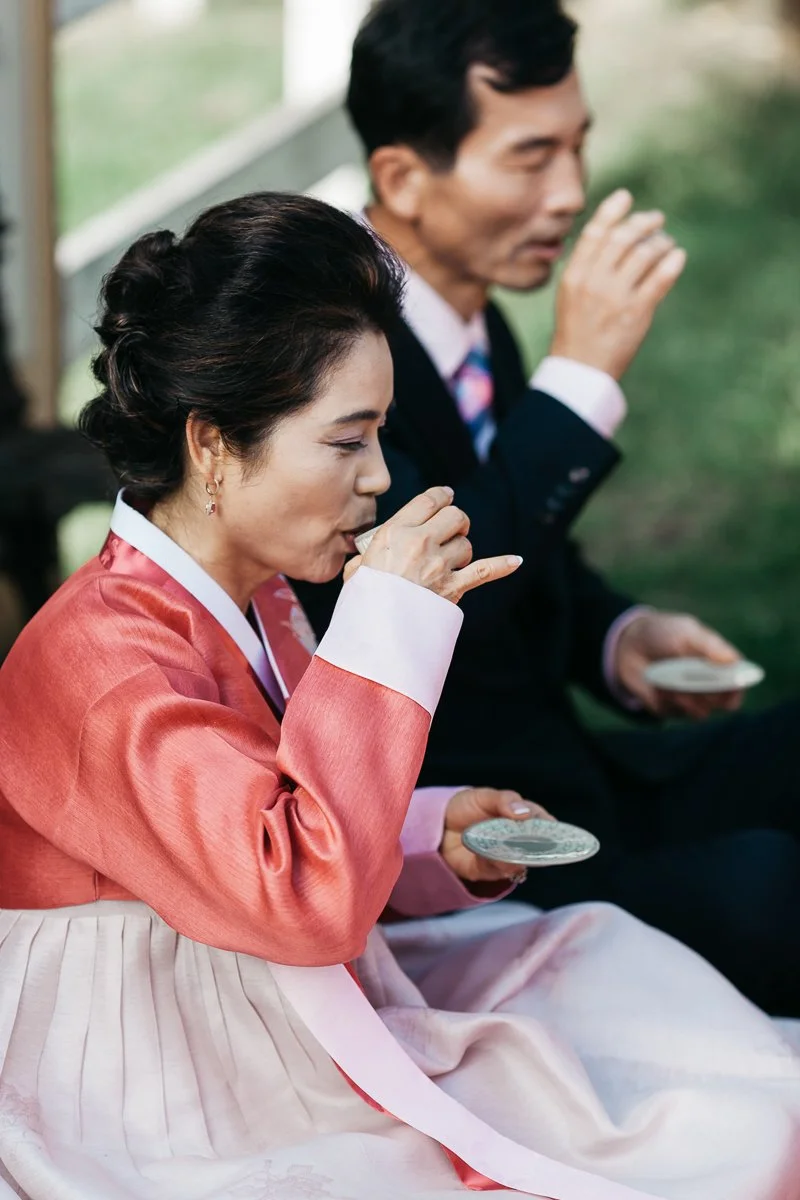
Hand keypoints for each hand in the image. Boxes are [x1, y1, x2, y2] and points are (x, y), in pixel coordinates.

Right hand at [343, 486, 521, 602]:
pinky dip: (502, 566)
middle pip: (454, 516)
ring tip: (451, 559)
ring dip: (462, 549)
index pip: (428, 501)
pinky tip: (515, 561)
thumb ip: (366, 558)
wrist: (377, 633)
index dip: (441, 495)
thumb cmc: (363, 602)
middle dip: (456, 520)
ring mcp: (440, 565)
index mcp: (395, 533)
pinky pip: (486, 571)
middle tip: (451, 529)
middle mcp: (421, 544)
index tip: (446, 496)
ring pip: (466, 544)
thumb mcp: (357, 571)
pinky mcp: (454, 588)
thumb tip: (369, 558)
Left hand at [440, 787, 554, 884]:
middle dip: (538, 847)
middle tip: (536, 843)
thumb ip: (504, 801)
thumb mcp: (484, 796)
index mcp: (522, 816)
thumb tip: (524, 813)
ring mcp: (507, 855)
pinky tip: (493, 856)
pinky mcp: (493, 870)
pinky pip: (501, 870)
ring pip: (522, 860)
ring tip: (510, 849)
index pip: (543, 822)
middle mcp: (519, 838)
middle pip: (537, 846)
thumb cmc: (467, 806)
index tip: (555, 831)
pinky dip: (499, 863)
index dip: (552, 828)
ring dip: (518, 856)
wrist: (440, 826)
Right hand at [550, 189, 686, 380]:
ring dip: (660, 243)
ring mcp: (616, 297)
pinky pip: (660, 278)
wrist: (581, 369)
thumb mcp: (571, 295)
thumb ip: (588, 266)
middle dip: (643, 223)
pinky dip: (672, 262)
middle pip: (623, 238)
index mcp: (574, 276)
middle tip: (656, 219)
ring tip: (666, 244)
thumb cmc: (577, 330)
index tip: (627, 197)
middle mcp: (594, 282)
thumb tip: (615, 233)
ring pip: (644, 254)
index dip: (612, 210)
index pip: (594, 233)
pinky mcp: (637, 312)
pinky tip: (677, 257)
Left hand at [615, 610, 743, 719]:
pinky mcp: (671, 709)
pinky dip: (665, 698)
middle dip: (709, 693)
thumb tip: (733, 660)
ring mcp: (691, 700)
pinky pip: (674, 712)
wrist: (629, 644)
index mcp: (722, 666)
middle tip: (693, 679)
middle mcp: (711, 687)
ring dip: (687, 698)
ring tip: (671, 680)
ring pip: (701, 713)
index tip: (727, 682)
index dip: (737, 687)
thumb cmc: (665, 633)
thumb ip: (709, 646)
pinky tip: (657, 683)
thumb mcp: (687, 631)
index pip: (740, 685)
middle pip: (723, 703)